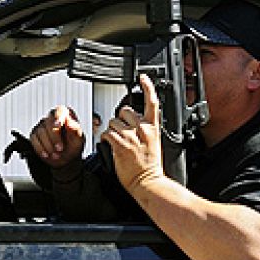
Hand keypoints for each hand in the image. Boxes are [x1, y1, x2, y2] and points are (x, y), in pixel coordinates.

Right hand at [30, 105, 85, 171]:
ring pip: (40, 132)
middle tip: (60, 149)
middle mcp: (52, 118)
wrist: (66, 159)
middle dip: (54, 138)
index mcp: (65, 114)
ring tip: (56, 155)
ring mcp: (42, 126)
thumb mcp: (78, 139)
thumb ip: (75, 129)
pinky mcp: (34, 135)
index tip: (58, 125)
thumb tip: (68, 120)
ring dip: (48, 146)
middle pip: (48, 123)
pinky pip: (34, 139)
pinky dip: (40, 149)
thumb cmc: (73, 145)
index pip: (59, 111)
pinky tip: (46, 155)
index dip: (58, 117)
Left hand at [102, 76, 166, 193]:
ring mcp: (131, 137)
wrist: (148, 182)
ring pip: (113, 122)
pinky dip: (105, 138)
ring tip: (119, 142)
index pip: (152, 102)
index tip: (143, 77)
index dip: (147, 87)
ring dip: (112, 130)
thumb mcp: (154, 142)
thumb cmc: (151, 166)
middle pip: (124, 110)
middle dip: (121, 119)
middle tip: (124, 132)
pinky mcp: (120, 145)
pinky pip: (107, 133)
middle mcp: (142, 129)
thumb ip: (146, 129)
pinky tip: (110, 144)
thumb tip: (136, 120)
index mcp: (153, 127)